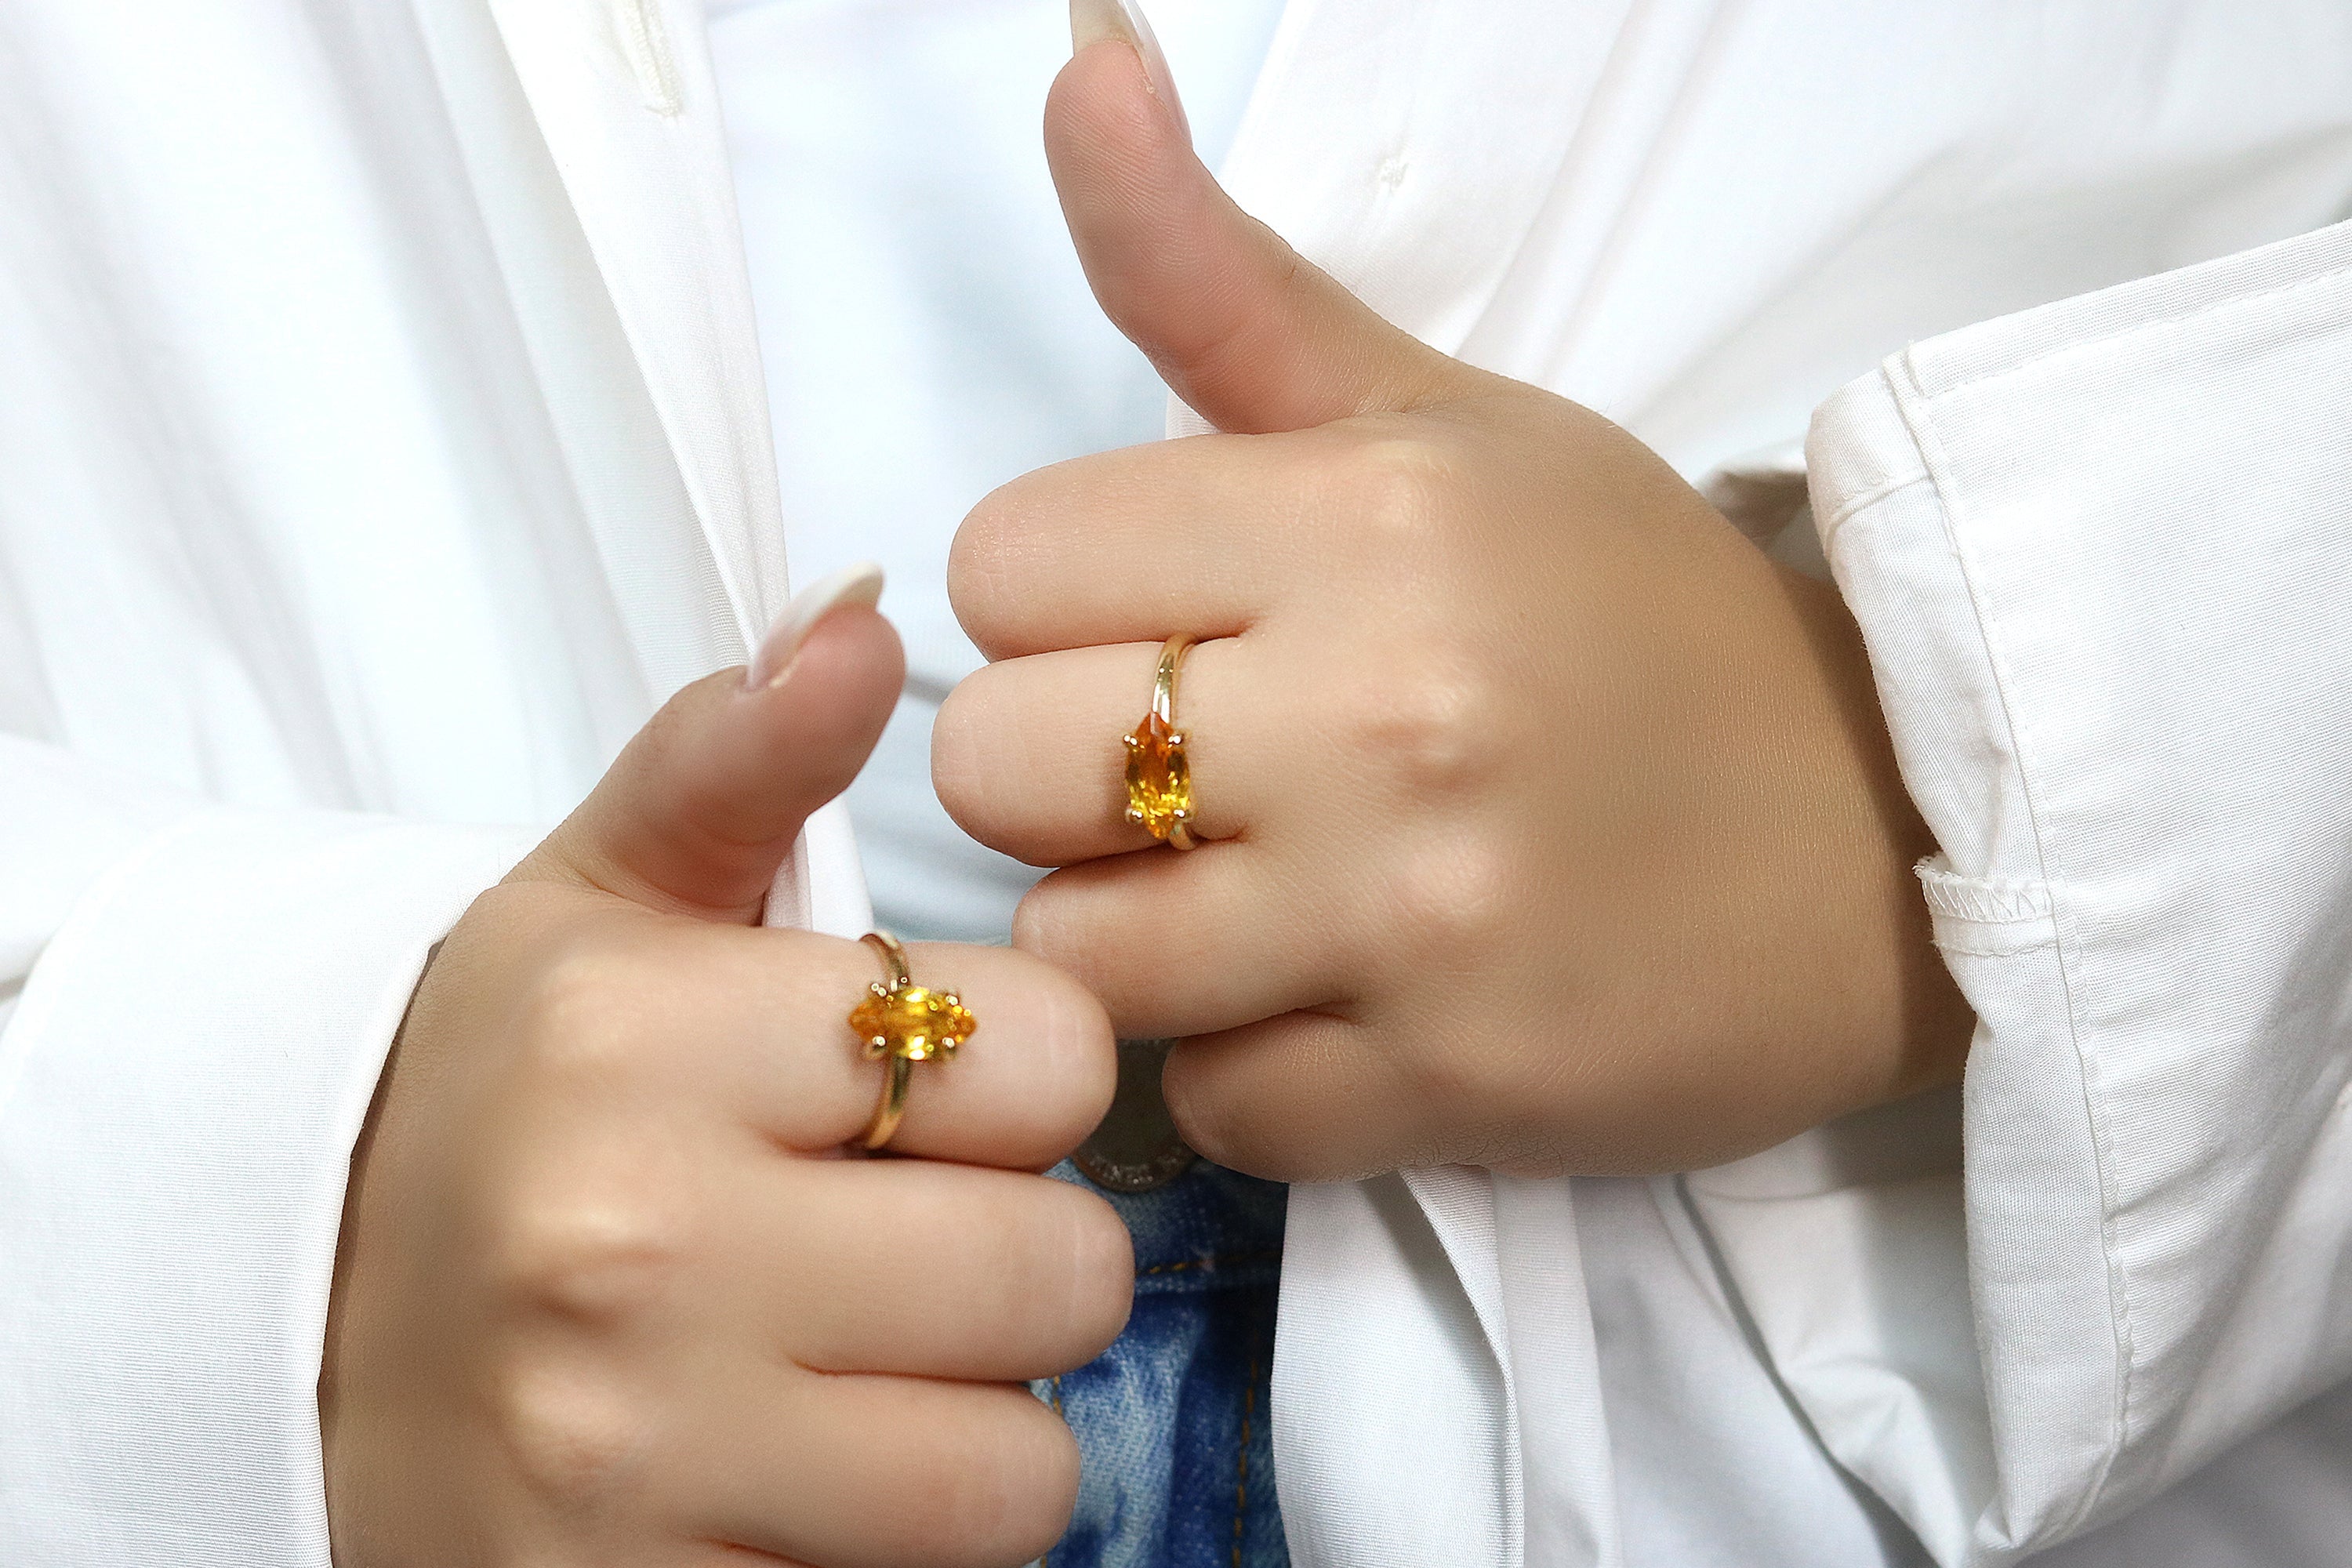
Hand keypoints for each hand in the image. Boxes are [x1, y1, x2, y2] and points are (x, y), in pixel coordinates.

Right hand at [321, 592, 1127, 1567]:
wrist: (293, 1334)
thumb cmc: (494, 1101)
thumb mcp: (588, 904)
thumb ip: (732, 759)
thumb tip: (858, 615)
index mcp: (638, 1035)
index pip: (1045, 1053)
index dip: (1024, 1072)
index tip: (929, 1087)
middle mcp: (632, 1245)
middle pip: (1061, 1268)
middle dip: (1020, 1252)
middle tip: (908, 1231)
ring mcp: (637, 1454)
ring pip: (1021, 1465)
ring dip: (982, 1416)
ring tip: (870, 1357)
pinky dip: (903, 1536)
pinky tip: (809, 1461)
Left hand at [933, 36, 1969, 1182]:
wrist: (1877, 835)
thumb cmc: (1621, 612)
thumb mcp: (1435, 418)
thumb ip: (1217, 273)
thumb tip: (1073, 54)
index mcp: (1367, 511)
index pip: (998, 564)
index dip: (1061, 605)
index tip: (1173, 626)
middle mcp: (1387, 709)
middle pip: (997, 767)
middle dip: (1070, 774)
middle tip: (1204, 772)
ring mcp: (1421, 916)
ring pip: (1078, 958)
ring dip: (1145, 936)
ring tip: (1269, 897)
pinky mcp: (1454, 1091)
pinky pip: (1206, 1109)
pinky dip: (1251, 1071)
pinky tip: (1347, 1004)